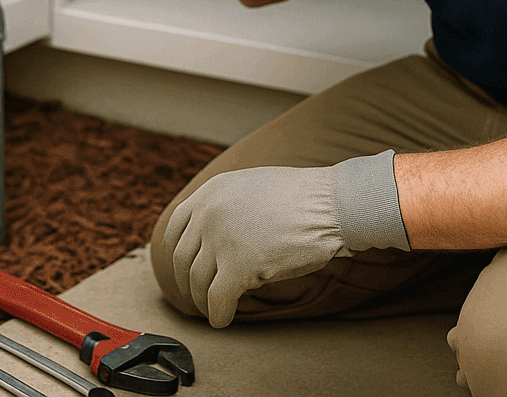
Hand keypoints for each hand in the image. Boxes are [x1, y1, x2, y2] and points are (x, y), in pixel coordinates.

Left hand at [161, 151, 408, 327]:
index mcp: (211, 191)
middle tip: (197, 296)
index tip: (183, 269)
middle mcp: (209, 213)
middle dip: (187, 283)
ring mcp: (221, 239)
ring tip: (214, 309)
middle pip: (181, 258)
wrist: (331, 205)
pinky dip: (218, 315)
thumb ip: (227, 206)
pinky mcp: (238, 266)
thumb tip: (214, 236)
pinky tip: (224, 320)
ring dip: (203, 301)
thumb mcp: (252, 188)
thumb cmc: (303, 200)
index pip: (175, 227)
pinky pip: (217, 300)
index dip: (176, 254)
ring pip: (197, 282)